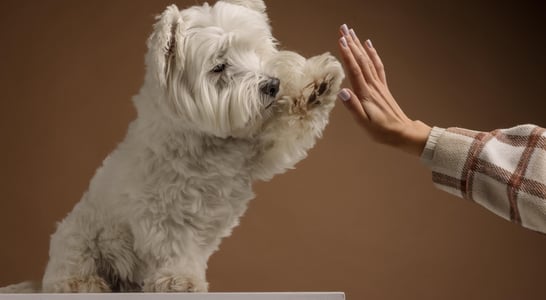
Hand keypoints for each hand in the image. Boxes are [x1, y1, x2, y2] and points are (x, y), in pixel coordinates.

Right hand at [337, 24, 430, 155]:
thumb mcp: (364, 123)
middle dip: (352, 44)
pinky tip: (368, 45)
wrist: (402, 133)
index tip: (341, 40)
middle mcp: (372, 86)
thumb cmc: (381, 131)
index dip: (347, 55)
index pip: (355, 70)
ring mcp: (378, 85)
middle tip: (342, 29)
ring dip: (359, 45)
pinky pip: (377, 66)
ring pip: (368, 60)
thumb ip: (353, 107)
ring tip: (351, 32)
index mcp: (366, 94)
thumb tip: (343, 92)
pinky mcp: (382, 87)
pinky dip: (372, 53)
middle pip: (361, 61)